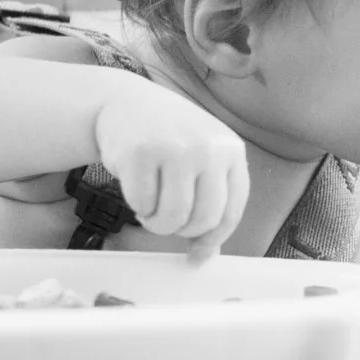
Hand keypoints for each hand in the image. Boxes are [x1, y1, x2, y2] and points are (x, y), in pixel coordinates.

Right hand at [91, 84, 250, 259]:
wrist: (128, 103)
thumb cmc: (170, 142)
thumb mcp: (203, 161)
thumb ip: (212, 202)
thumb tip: (206, 256)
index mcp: (232, 152)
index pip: (231, 212)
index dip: (212, 239)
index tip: (197, 253)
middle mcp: (208, 148)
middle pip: (203, 219)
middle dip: (181, 232)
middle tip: (167, 221)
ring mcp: (174, 148)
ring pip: (172, 216)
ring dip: (157, 224)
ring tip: (150, 208)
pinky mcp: (140, 152)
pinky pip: (142, 203)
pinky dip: (137, 206)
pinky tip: (136, 189)